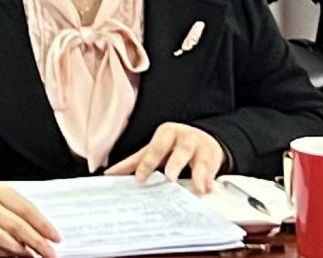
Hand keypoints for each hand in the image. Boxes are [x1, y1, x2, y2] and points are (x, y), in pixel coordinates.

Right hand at [0, 185, 59, 257]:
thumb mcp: (7, 200)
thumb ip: (24, 213)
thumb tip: (45, 232)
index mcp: (1, 193)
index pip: (26, 209)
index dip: (42, 224)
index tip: (56, 237)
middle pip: (15, 225)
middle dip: (35, 241)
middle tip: (49, 252)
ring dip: (19, 249)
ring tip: (32, 255)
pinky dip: (3, 253)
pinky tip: (15, 255)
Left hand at [104, 122, 224, 193]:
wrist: (202, 139)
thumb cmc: (172, 146)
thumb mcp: (155, 149)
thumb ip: (136, 161)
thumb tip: (110, 173)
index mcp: (166, 134)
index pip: (155, 148)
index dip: (148, 163)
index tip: (140, 178)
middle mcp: (184, 138)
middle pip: (180, 150)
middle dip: (175, 163)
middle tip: (169, 177)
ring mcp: (200, 147)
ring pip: (200, 159)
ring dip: (199, 173)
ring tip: (198, 187)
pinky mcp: (212, 157)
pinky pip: (212, 169)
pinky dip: (210, 180)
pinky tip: (208, 189)